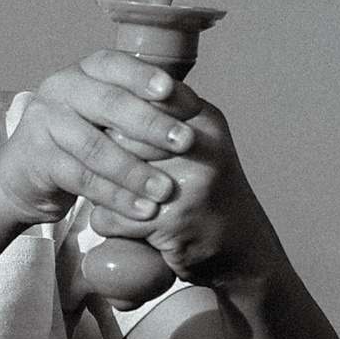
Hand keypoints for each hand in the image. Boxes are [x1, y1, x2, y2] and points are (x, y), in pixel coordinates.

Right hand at [0, 50, 198, 231]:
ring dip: (135, 171)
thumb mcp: (109, 114)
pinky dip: (116, 197)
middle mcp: (61, 88)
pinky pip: (82, 179)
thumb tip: (194, 108)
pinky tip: (142, 210)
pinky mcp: (38, 159)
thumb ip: (143, 106)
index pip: (116, 65)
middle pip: (109, 104)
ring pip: (96, 148)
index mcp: (86, 70)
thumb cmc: (84, 138)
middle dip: (152, 124)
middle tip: (186, 142)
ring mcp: (45, 122)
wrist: (28, 172)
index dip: (144, 77)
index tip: (173, 92)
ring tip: (166, 189)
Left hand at [94, 79, 272, 287]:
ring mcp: (190, 184)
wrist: (240, 245)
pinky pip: (112, 216)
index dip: (112, 119)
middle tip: (99, 169)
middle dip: (102, 156)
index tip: (99, 130)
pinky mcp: (174, 221)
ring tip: (112, 198)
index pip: (139, 102)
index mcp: (204, 119)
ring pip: (111, 178)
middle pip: (119, 139)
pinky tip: (123, 225)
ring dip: (102, 192)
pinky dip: (109, 224)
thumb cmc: (205, 190)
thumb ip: (161, 116)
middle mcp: (201, 146)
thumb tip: (102, 93)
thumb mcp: (199, 141)